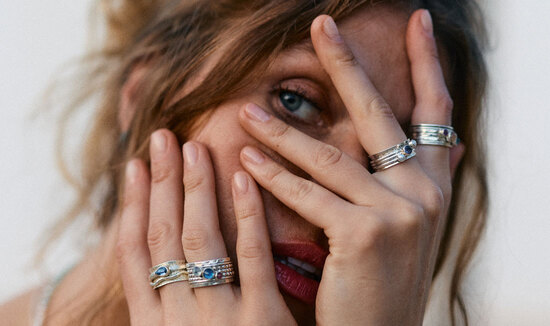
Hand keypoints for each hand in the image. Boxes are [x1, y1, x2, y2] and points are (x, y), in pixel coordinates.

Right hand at [116, 130, 295, 324]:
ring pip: (200, 239)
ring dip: (195, 188)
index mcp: (151, 324)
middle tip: (164, 137)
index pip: (134, 253)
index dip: (133, 205)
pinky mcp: (262, 320)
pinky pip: (253, 257)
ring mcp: (220, 318)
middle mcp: (178, 319)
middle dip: (162, 182)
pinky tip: (243, 180)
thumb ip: (173, 303)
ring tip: (195, 147)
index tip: (135, 165)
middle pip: (163, 236)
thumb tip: (163, 257)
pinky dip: (247, 215)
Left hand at [237, 10, 462, 324]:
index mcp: (435, 186)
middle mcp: (424, 192)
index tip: (419, 21)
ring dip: (281, 131)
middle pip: (378, 114)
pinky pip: (308, 195)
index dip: (428, 63)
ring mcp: (398, 213)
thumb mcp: (403, 226)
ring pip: (329, 157)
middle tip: (321, 25)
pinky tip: (244, 158)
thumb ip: (400, 181)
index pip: (434, 111)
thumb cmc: (383, 280)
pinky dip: (272, 177)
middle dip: (347, 65)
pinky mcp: (364, 235)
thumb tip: (402, 139)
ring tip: (247, 109)